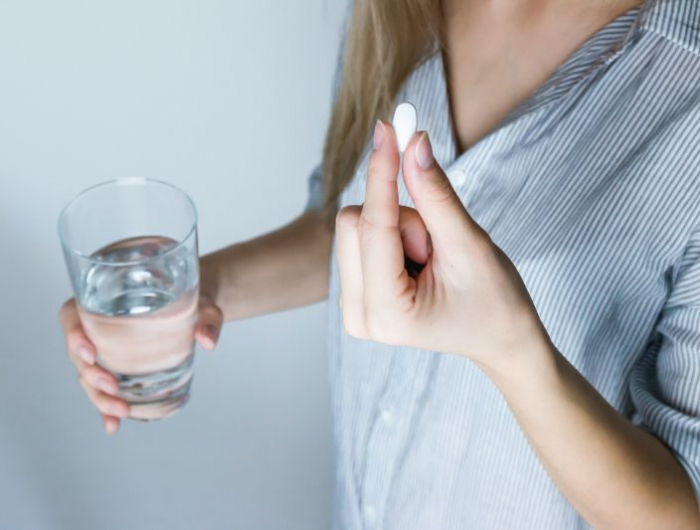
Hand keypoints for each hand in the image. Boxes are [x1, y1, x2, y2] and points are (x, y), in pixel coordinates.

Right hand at [58, 292, 222, 433]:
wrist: (196, 309)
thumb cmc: (192, 298)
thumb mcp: (203, 303)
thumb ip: (207, 318)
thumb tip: (208, 340)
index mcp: (104, 300)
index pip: (73, 315)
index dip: (74, 335)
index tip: (90, 352)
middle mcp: (98, 326)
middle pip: (78, 353)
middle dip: (90, 374)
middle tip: (112, 387)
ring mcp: (106, 349)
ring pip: (88, 376)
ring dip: (99, 397)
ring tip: (120, 412)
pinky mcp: (117, 367)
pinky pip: (104, 389)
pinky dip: (105, 408)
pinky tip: (113, 425)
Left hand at [335, 121, 548, 371]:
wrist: (499, 338)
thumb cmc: (494, 301)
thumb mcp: (469, 244)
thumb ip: (436, 194)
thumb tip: (413, 142)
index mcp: (386, 313)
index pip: (374, 226)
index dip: (382, 172)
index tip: (388, 127)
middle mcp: (357, 316)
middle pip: (353, 222)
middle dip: (401, 218)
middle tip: (436, 244)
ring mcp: (352, 307)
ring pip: (355, 226)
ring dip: (398, 227)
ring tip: (431, 258)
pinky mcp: (355, 294)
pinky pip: (360, 237)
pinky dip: (391, 236)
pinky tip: (417, 261)